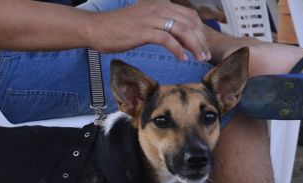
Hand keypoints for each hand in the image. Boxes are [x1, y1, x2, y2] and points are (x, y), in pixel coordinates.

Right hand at [87, 0, 210, 61]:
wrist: (97, 28)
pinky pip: (168, 40)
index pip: (189, 15)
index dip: (200, 31)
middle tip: (205, 55)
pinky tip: (182, 58)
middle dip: (201, 40)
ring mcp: (152, 18)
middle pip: (190, 22)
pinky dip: (178, 50)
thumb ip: (159, 24)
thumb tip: (174, 36)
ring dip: (194, 46)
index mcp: (161, 4)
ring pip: (183, 31)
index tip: (203, 45)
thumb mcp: (143, 20)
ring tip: (198, 58)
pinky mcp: (144, 31)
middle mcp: (159, 8)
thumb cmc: (117, 28)